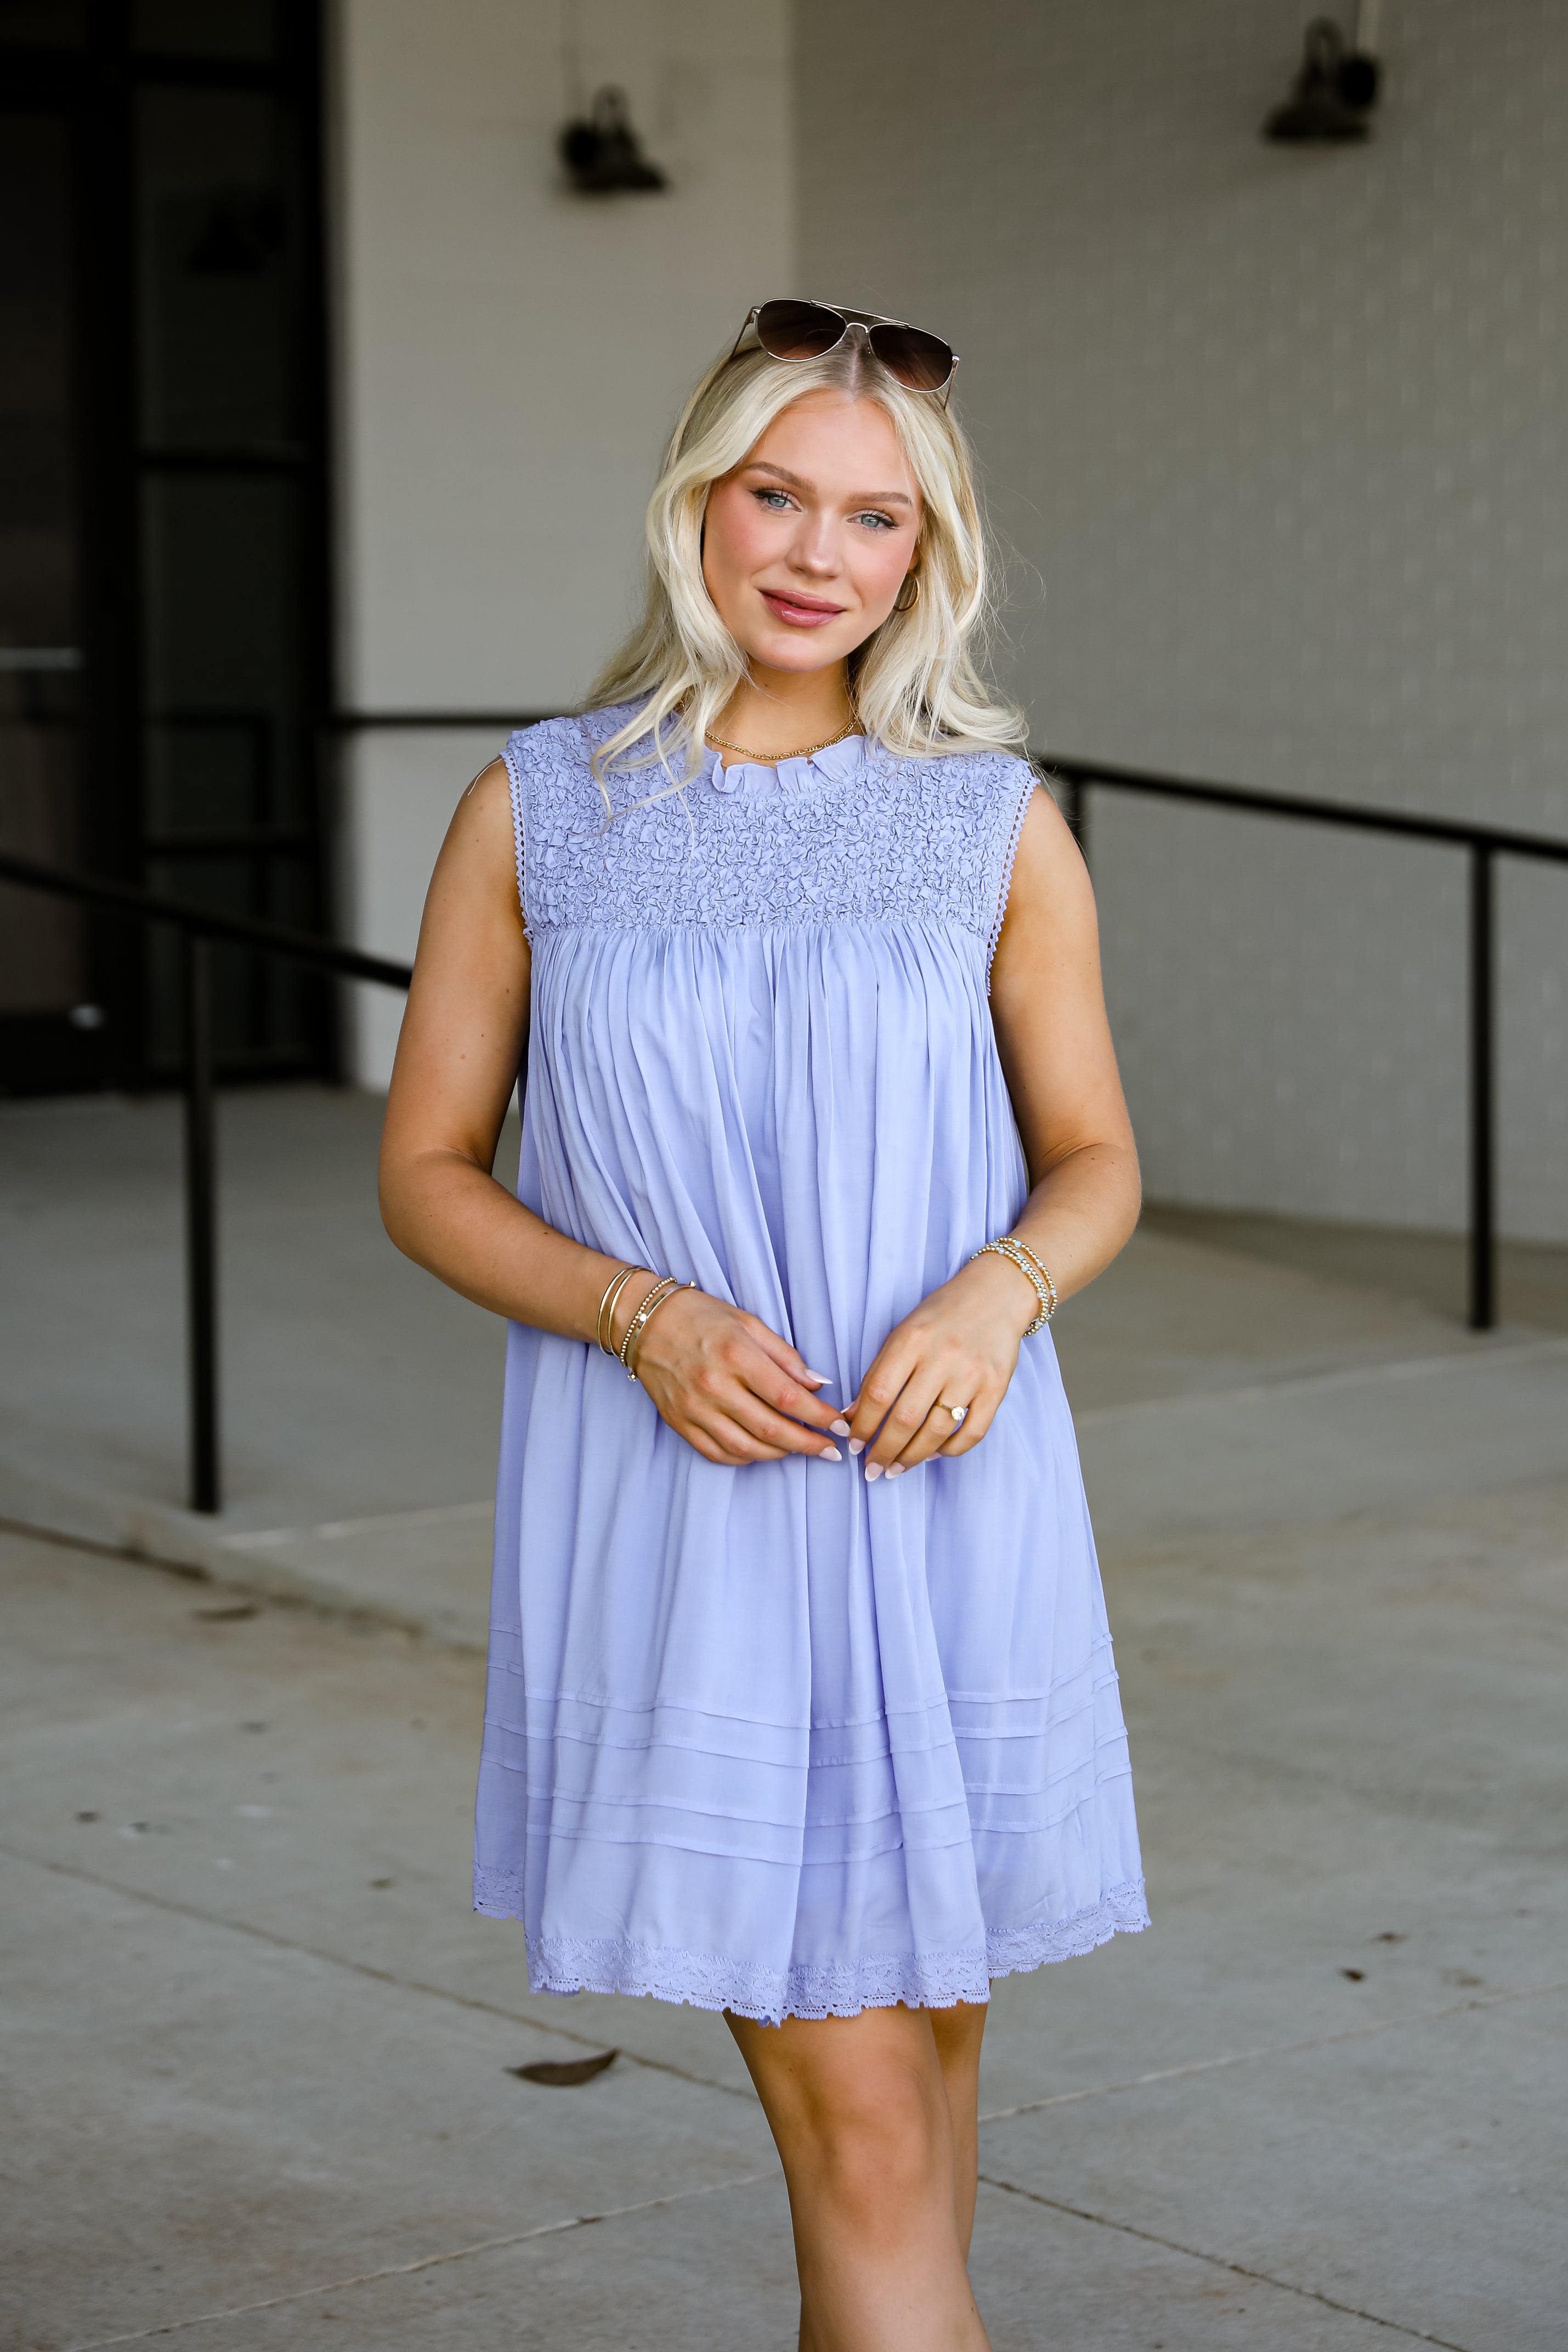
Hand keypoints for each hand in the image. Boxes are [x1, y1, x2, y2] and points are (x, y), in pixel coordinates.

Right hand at [620, 1282, 849, 1467]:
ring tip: (800, 1450)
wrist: (644, 1322)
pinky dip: (746, 1458)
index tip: (840, 1426)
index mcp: (737, 1355)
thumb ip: (786, 1356)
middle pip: (772, 1430)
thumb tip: (818, 1385)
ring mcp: (694, 1408)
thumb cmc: (701, 1316)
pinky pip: (718, 1453)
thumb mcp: (749, 1323)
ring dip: (781, 1454)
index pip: (788, 1397)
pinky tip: (763, 1451)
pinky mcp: (679, 1422)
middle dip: (809, 1445)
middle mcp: (715, 1386)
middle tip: (832, 1451)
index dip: (819, 1417)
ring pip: (747, 1449)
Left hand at [846, 1254, 1033, 1479]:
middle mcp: (942, 1358)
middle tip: (871, 1469)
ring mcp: (972, 1375)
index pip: (878, 1394)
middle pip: (905, 1418)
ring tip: (895, 1469)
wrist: (996, 1295)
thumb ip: (879, 1372)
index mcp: (911, 1340)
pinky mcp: (996, 1388)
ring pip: (936, 1431)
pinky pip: (972, 1432)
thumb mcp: (902, 1333)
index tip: (854, 1444)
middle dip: (883, 1450)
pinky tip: (932, 1454)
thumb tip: (853, 1415)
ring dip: (911, 1457)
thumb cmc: (941, 1315)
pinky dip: (950, 1450)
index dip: (862, 1425)